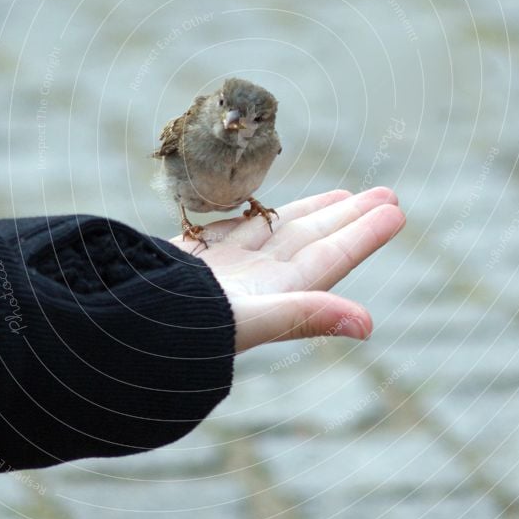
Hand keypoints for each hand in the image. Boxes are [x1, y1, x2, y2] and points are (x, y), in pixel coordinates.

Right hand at [170, 188, 404, 352]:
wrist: (123, 322)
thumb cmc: (185, 324)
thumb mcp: (251, 318)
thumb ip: (306, 315)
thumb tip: (368, 325)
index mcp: (276, 293)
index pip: (332, 256)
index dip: (364, 234)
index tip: (395, 210)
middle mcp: (258, 280)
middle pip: (315, 240)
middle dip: (349, 216)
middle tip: (386, 193)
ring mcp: (230, 268)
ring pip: (283, 231)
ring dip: (316, 213)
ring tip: (344, 195)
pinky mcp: (199, 258)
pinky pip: (243, 229)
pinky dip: (263, 216)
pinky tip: (274, 210)